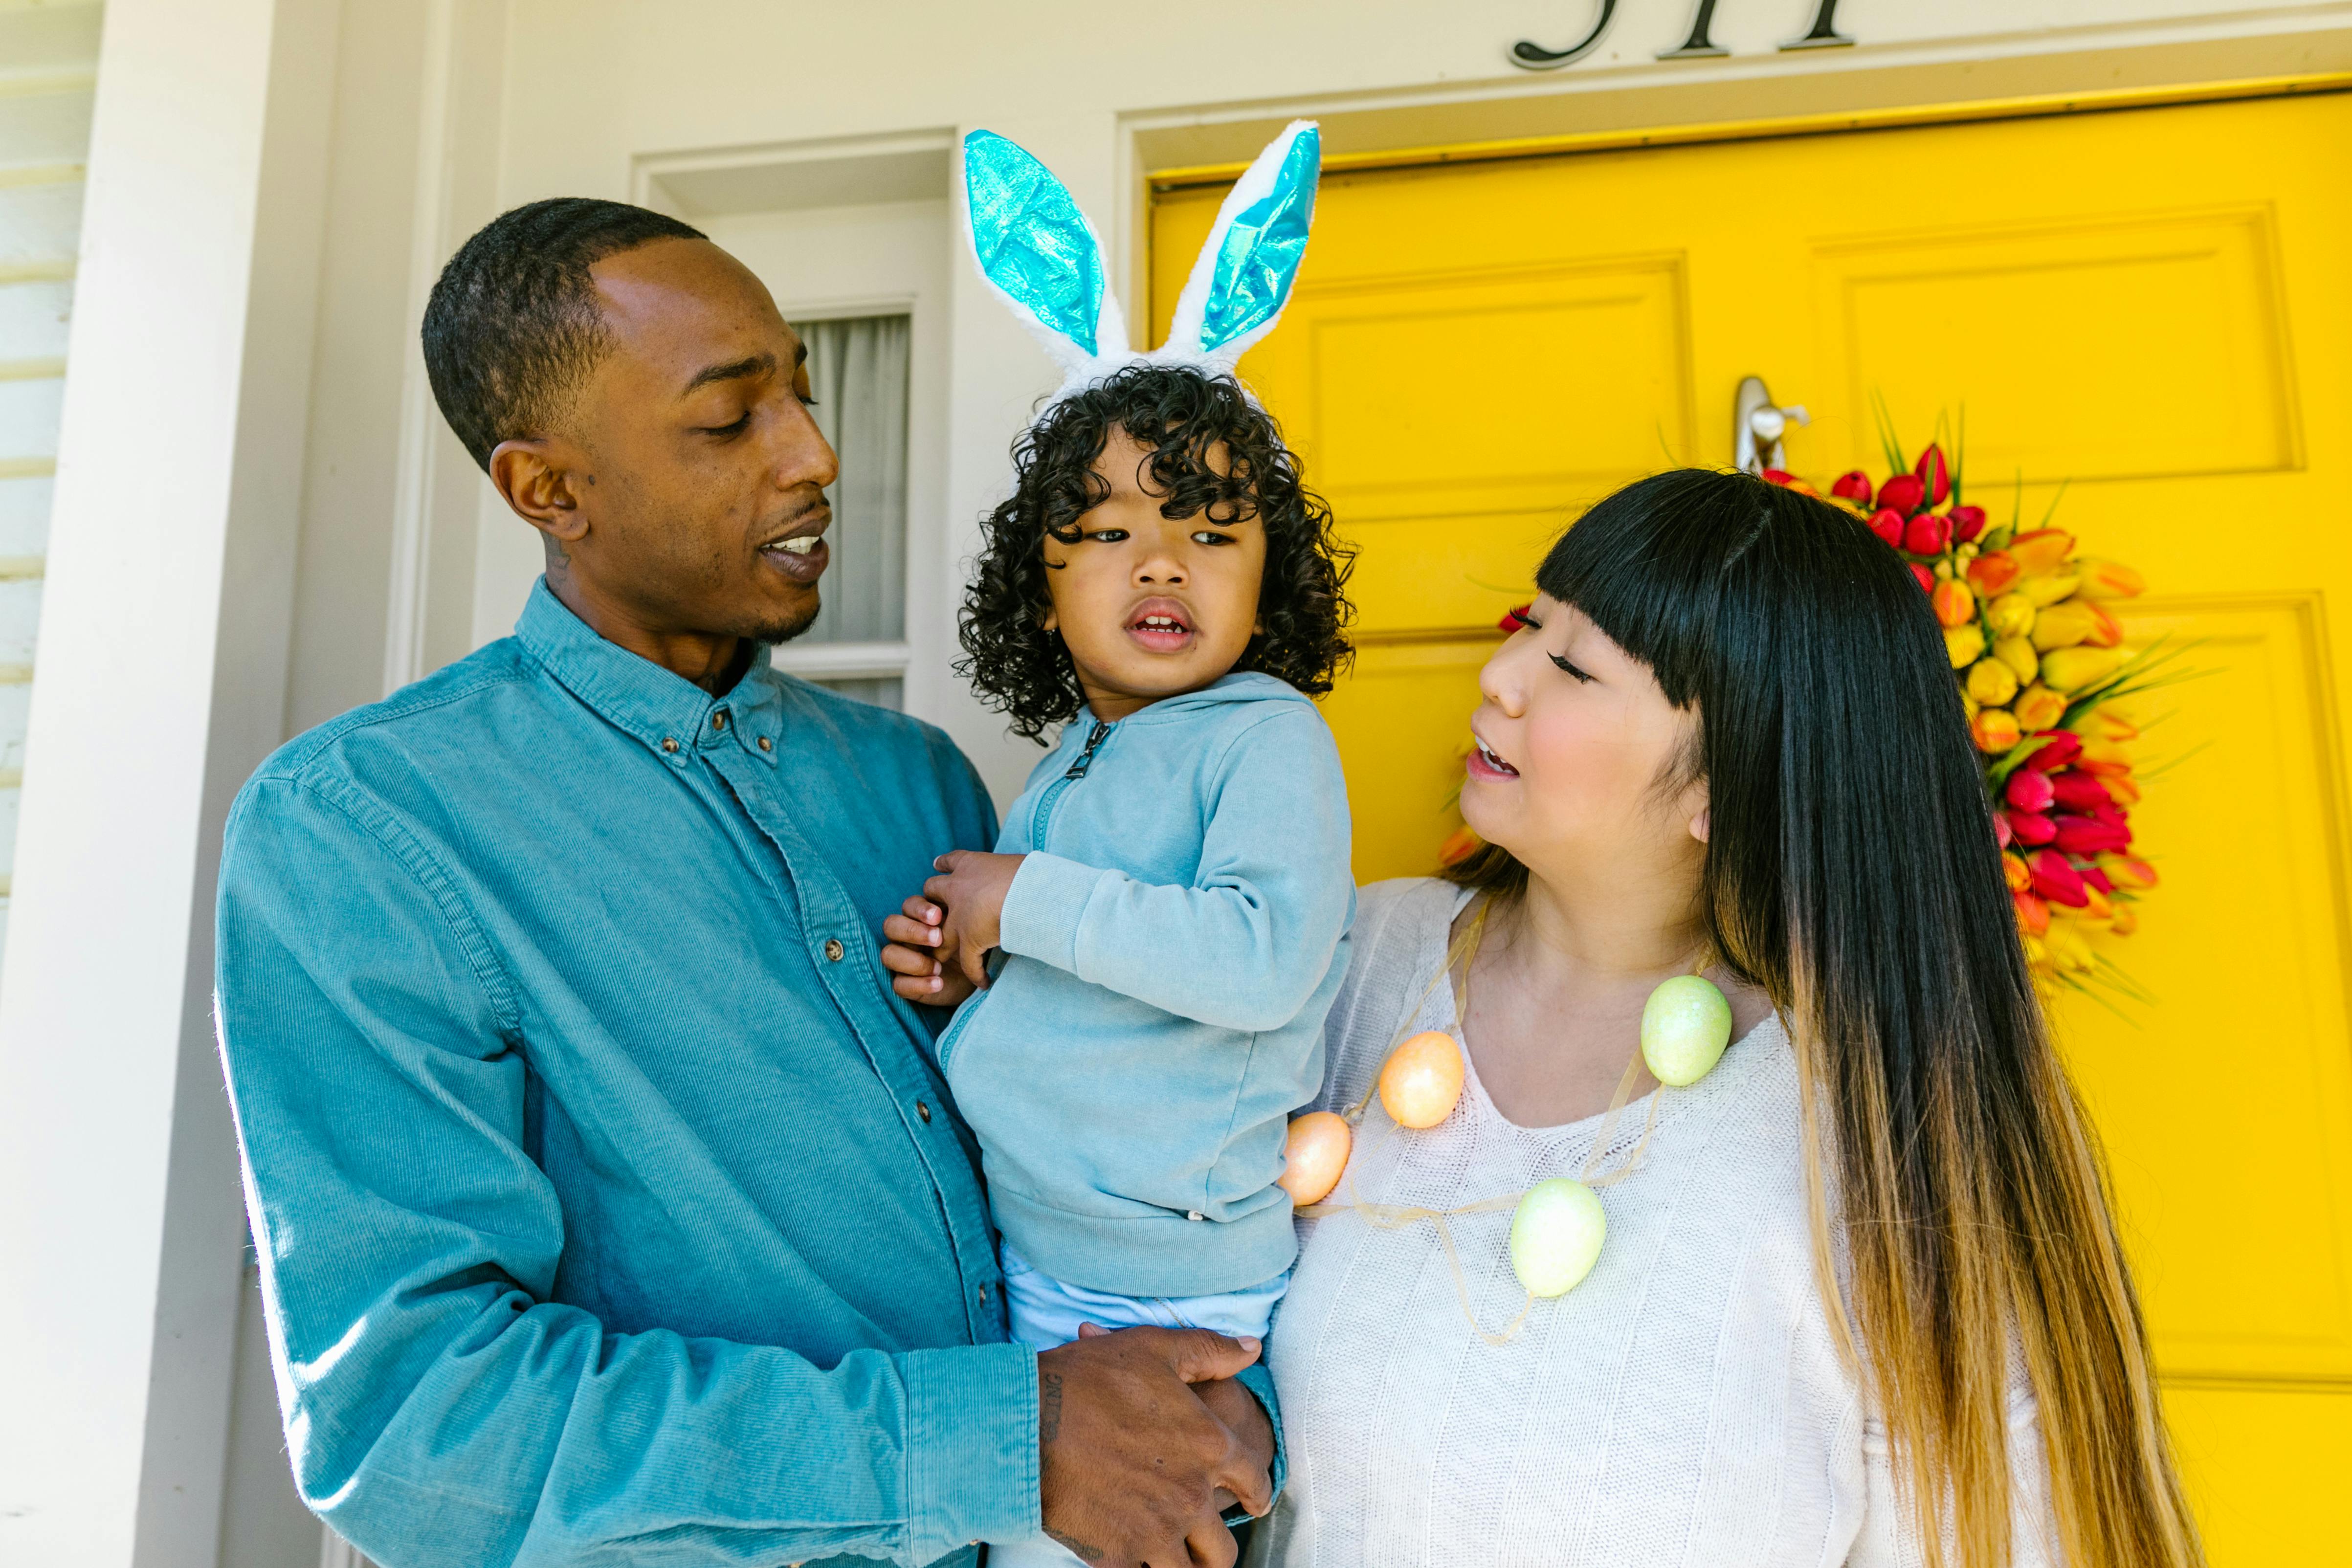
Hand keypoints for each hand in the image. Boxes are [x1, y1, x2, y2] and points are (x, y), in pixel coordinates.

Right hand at [879, 895, 975, 1006]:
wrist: (974, 979)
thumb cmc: (970, 948)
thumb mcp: (969, 931)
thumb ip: (962, 916)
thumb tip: (968, 900)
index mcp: (920, 919)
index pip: (908, 906)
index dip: (919, 909)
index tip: (939, 915)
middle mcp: (905, 938)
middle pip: (891, 925)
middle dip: (912, 930)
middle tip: (938, 938)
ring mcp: (902, 961)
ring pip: (888, 954)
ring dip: (914, 960)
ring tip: (938, 966)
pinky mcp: (905, 985)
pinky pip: (899, 985)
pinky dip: (918, 983)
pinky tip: (938, 983)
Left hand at [921, 850, 1023, 989]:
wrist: (1029, 892)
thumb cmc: (1032, 874)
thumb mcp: (1015, 864)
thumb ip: (1008, 871)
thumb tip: (1025, 878)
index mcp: (971, 864)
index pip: (950, 861)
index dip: (943, 866)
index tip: (938, 867)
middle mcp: (957, 888)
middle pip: (931, 892)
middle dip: (930, 903)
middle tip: (935, 916)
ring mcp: (959, 916)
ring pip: (938, 935)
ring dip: (941, 948)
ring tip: (944, 959)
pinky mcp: (969, 940)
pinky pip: (968, 963)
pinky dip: (976, 974)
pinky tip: (984, 982)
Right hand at [1035, 1325, 1271, 1567]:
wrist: (1023, 1424)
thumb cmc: (1087, 1379)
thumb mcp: (1154, 1349)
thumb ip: (1209, 1351)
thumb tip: (1251, 1348)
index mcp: (1208, 1446)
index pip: (1254, 1482)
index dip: (1258, 1494)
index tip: (1254, 1502)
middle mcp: (1191, 1496)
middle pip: (1222, 1547)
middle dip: (1216, 1550)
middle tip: (1207, 1549)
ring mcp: (1155, 1531)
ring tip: (1173, 1563)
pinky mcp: (1117, 1556)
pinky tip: (1127, 1560)